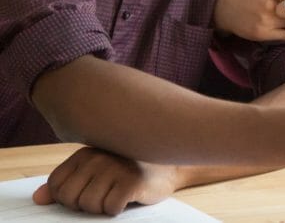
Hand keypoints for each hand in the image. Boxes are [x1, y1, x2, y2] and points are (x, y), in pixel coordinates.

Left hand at [32, 147, 178, 215]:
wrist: (170, 166)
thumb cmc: (128, 169)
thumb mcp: (96, 171)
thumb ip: (67, 182)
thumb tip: (37, 198)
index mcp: (86, 152)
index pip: (56, 185)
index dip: (68, 197)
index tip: (87, 190)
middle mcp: (98, 156)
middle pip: (71, 199)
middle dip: (85, 205)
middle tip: (106, 192)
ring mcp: (115, 167)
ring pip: (89, 206)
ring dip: (103, 207)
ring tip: (117, 192)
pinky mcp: (131, 181)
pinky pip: (110, 209)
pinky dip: (118, 209)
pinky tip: (128, 196)